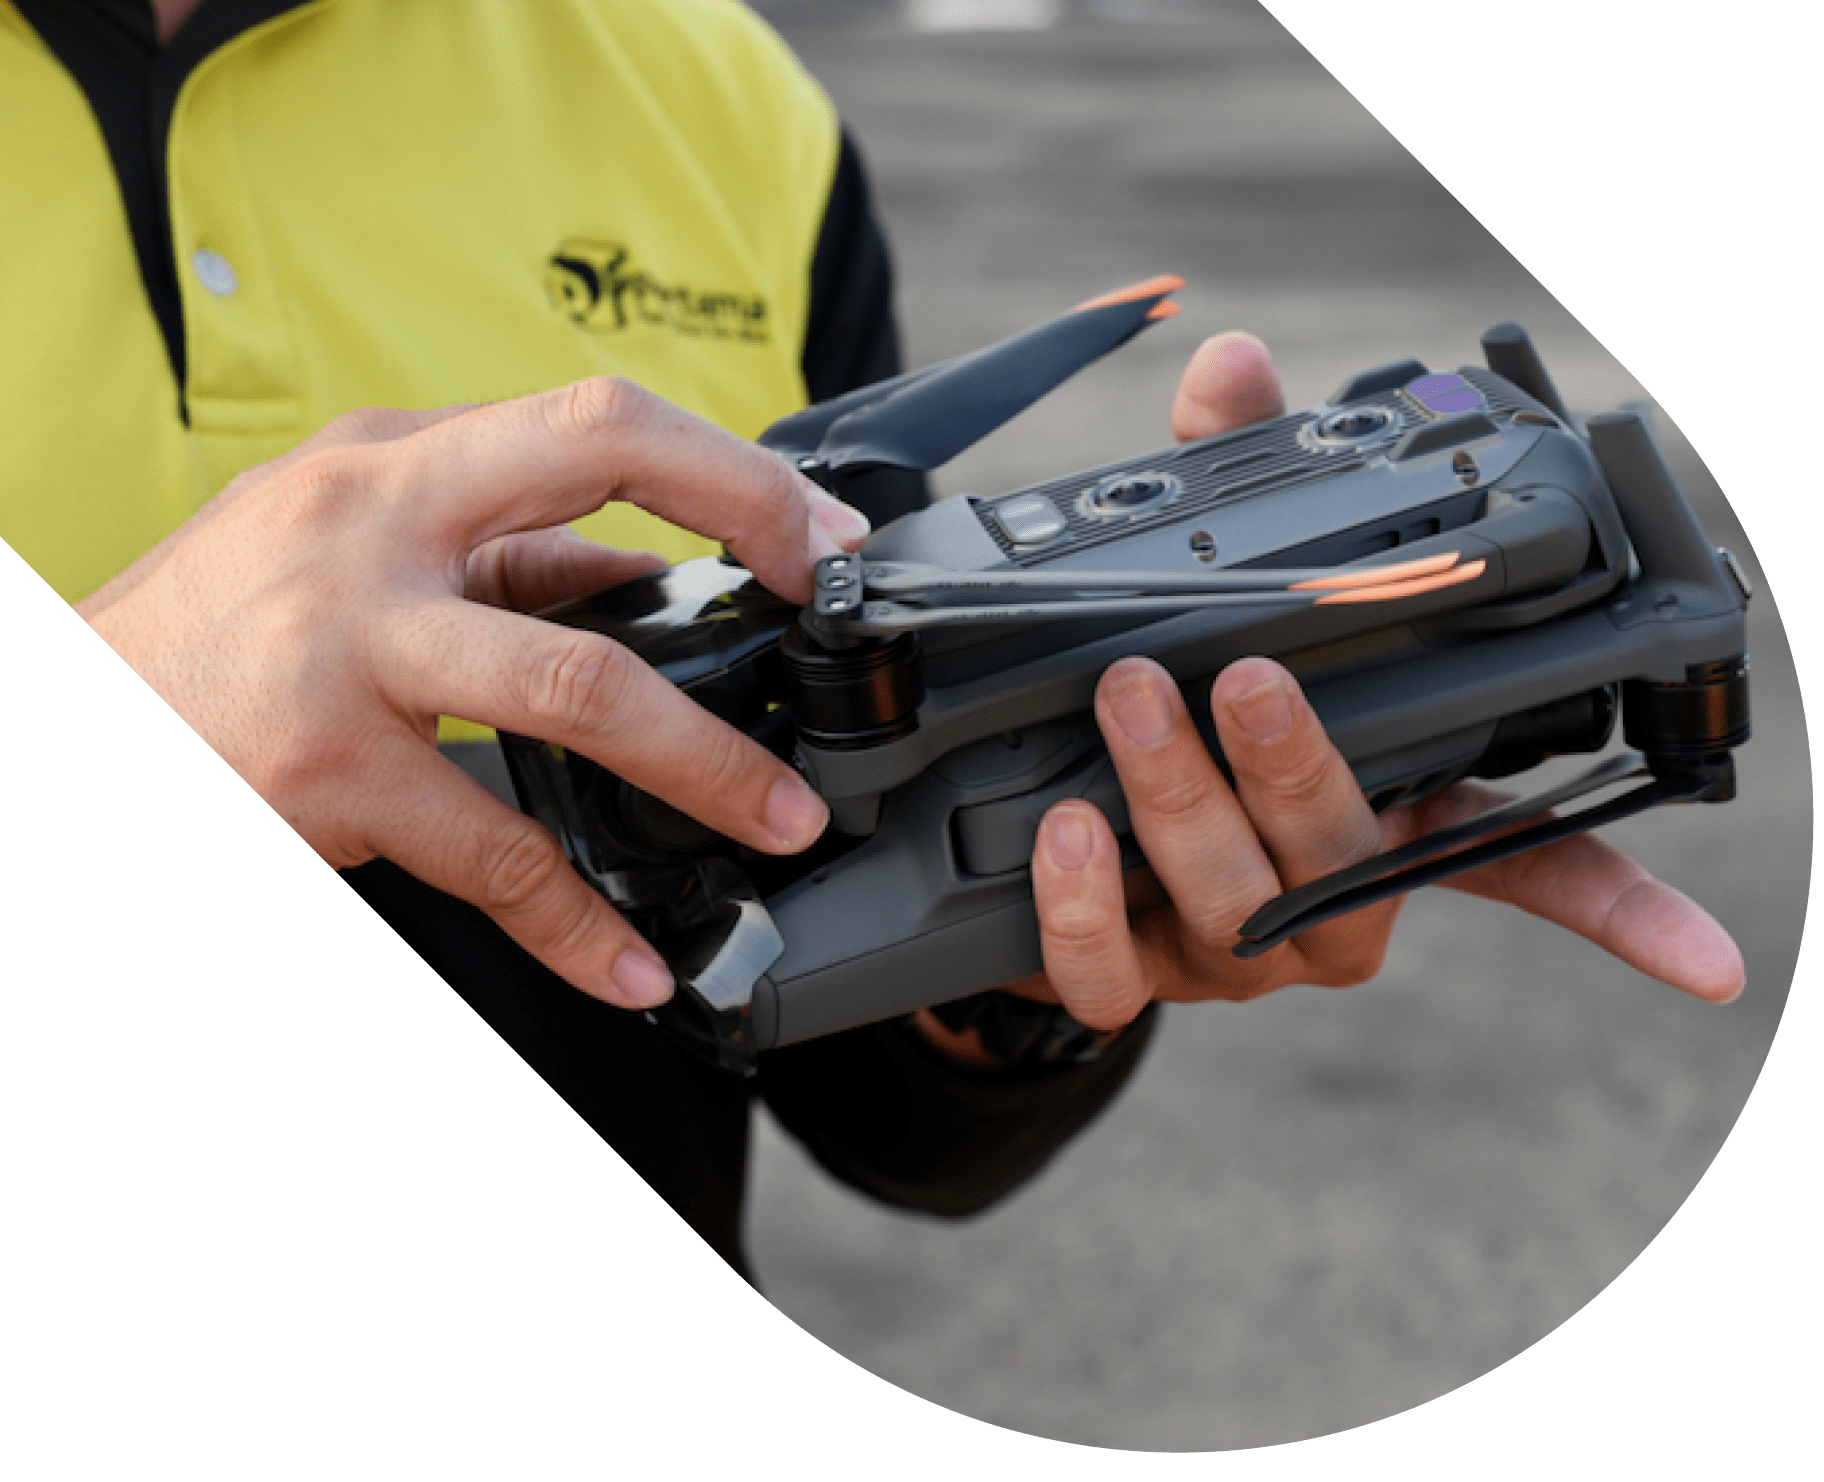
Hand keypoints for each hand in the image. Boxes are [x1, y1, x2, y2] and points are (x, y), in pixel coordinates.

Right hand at [78, 379, 869, 1009]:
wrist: (81, 717)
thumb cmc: (226, 621)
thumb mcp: (356, 540)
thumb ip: (499, 550)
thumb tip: (644, 572)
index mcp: (397, 463)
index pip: (599, 421)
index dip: (731, 473)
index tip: (817, 541)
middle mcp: (374, 531)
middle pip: (598, 506)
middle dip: (746, 559)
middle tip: (831, 644)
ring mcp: (347, 651)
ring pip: (573, 690)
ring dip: (701, 766)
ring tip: (775, 825)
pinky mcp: (327, 772)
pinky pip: (491, 854)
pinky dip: (574, 920)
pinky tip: (630, 960)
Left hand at [920, 332, 1743, 1059]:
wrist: (1061, 841)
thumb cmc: (1179, 715)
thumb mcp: (1217, 602)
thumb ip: (1231, 491)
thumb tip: (1231, 363)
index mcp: (1391, 814)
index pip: (1528, 866)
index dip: (1621, 915)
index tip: (1706, 961)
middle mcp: (1327, 897)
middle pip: (1344, 861)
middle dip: (1296, 768)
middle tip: (1241, 673)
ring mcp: (1236, 951)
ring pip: (1234, 908)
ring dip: (1182, 802)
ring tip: (1129, 700)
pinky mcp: (1139, 981)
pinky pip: (1116, 979)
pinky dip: (1082, 908)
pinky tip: (1065, 830)